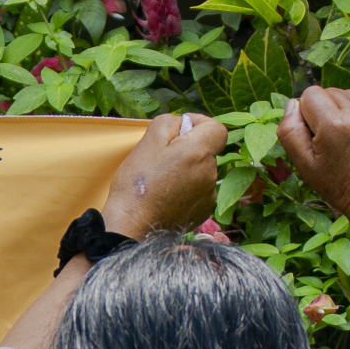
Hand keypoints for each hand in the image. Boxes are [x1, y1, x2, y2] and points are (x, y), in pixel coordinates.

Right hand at [103, 111, 228, 237]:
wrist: (132, 226)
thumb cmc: (137, 183)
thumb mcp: (148, 142)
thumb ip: (169, 122)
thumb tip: (183, 123)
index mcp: (199, 152)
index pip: (217, 128)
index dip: (200, 123)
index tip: (181, 129)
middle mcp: (210, 173)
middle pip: (206, 151)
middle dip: (188, 149)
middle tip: (161, 159)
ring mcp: (209, 195)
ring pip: (202, 171)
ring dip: (187, 170)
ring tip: (162, 181)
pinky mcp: (203, 211)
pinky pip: (199, 191)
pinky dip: (186, 189)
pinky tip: (166, 196)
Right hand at [277, 86, 349, 225]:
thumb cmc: (340, 186)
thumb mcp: (304, 165)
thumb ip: (289, 131)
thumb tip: (293, 103)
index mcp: (334, 125)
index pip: (310, 94)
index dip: (308, 114)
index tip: (317, 137)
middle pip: (331, 91)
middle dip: (326, 111)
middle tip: (334, 141)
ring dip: (345, 110)